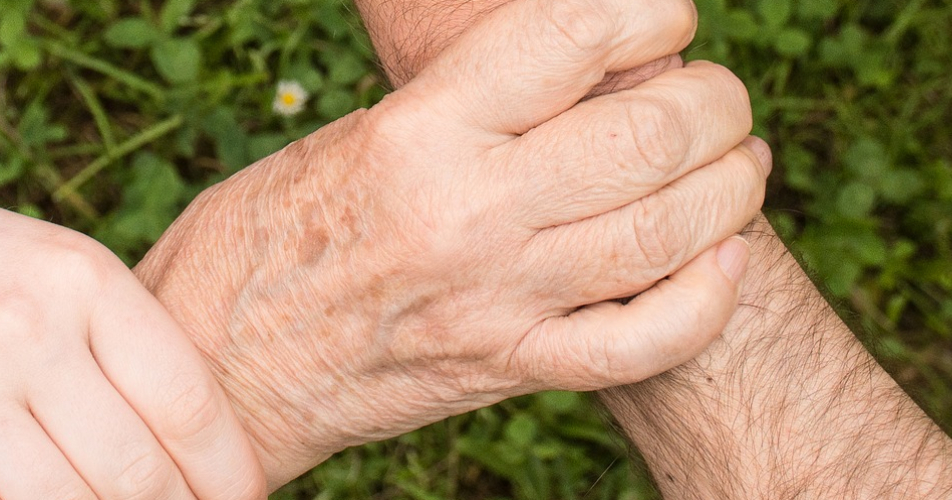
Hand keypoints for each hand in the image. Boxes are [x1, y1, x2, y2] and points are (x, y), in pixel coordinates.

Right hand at [136, 0, 766, 483]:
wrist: (216, 364)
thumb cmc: (269, 233)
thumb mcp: (355, 135)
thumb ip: (467, 105)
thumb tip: (579, 67)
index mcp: (419, 130)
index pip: (576, 35)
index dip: (651, 11)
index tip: (662, 18)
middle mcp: (467, 211)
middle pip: (651, 133)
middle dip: (715, 103)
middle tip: (715, 100)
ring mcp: (496, 298)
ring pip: (672, 230)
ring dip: (732, 186)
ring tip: (735, 163)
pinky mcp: (509, 369)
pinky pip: (645, 339)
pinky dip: (707, 296)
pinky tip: (720, 259)